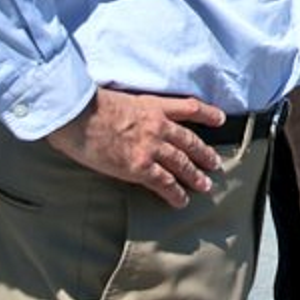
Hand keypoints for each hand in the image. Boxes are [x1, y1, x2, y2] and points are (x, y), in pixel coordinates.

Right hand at [46, 88, 225, 207]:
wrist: (79, 114)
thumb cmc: (87, 105)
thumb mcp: (117, 98)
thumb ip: (128, 110)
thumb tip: (121, 119)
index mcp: (153, 106)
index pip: (189, 107)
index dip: (207, 113)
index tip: (220, 118)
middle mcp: (158, 126)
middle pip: (189, 141)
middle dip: (204, 153)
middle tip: (215, 163)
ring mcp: (151, 147)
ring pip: (182, 163)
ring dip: (195, 176)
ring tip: (205, 185)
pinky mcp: (139, 167)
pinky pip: (164, 183)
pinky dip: (175, 193)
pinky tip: (181, 201)